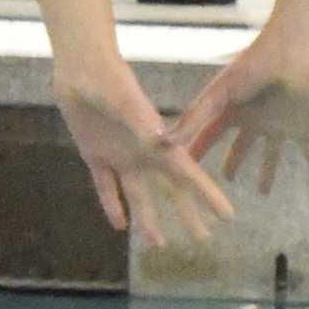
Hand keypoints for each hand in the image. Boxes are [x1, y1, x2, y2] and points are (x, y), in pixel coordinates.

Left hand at [54, 64, 234, 249]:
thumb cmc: (107, 75)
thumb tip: (160, 139)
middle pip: (168, 190)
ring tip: (158, 243)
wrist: (80, 64)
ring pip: (138, 195)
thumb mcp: (123, 97)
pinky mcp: (95, 153)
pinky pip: (105, 186)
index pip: (188, 173)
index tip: (228, 215)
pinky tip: (119, 226)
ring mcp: (119, 154)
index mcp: (156, 139)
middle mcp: (142, 151)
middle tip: (202, 239)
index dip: (207, 194)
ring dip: (148, 218)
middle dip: (186, 214)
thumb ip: (139, 119)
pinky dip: (112, 205)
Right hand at [170, 34, 308, 196]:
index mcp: (232, 109)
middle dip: (233, 163)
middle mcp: (254, 118)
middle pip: (241, 146)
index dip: (198, 151)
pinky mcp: (302, 126)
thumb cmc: (254, 64)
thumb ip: (194, 119)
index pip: (209, 135)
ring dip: (268, 172)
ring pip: (272, 154)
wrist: (294, 50)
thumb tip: (162, 142)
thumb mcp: (219, 94)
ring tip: (264, 193)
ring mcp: (279, 123)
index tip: (186, 170)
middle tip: (226, 181)